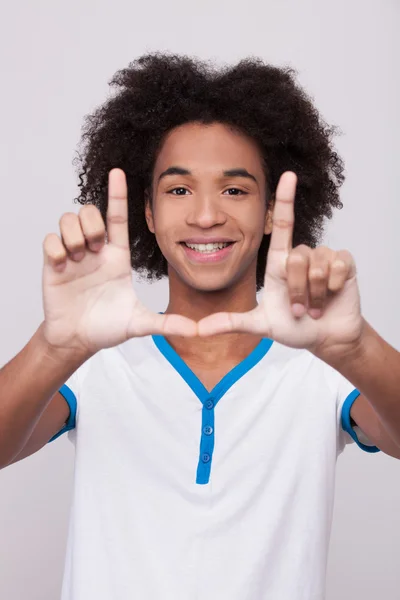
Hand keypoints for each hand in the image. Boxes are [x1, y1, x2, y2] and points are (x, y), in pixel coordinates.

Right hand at [42, 169, 196, 356]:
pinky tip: (62, 267)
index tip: (118, 172)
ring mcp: (72, 255)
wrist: (78, 340)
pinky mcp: (52, 263)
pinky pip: (50, 239)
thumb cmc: (107, 327)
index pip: (117, 217)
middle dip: (93, 224)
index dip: (118, 194)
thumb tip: (197, 331)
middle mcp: (95, 250)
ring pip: (69, 219)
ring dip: (75, 236)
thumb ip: (166, 324)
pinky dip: (56, 250)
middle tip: (96, 249)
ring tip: (78, 258)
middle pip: (90, 211)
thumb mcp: (139, 323)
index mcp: (117, 256)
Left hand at [197, 171, 364, 356]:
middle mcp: (301, 255)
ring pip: (315, 267)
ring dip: (314, 295)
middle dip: (296, 292)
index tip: (288, 174)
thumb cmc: (294, 327)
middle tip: (298, 310)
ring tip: (314, 306)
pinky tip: (332, 296)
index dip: (285, 199)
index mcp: (280, 262)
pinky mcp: (344, 264)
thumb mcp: (260, 324)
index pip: (282, 224)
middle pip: (295, 259)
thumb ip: (230, 323)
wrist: (325, 338)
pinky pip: (337, 267)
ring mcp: (324, 258)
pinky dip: (332, 288)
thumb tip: (197, 329)